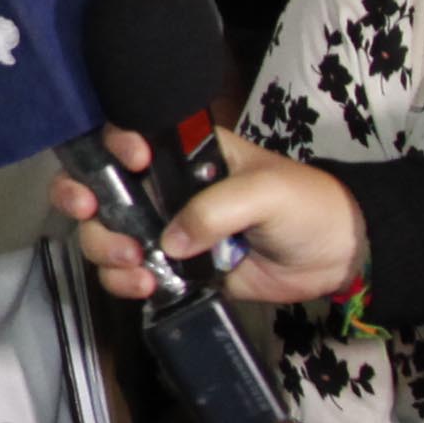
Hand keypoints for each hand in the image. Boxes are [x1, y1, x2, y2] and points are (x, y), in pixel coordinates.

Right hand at [60, 135, 362, 306]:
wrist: (337, 255)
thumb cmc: (306, 205)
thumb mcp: (264, 192)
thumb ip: (215, 209)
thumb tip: (169, 242)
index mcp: (185, 154)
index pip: (129, 137)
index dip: (114, 145)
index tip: (132, 163)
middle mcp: (165, 188)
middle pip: (100, 190)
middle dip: (86, 205)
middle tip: (96, 220)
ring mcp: (167, 229)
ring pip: (107, 235)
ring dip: (106, 250)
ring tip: (138, 266)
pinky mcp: (175, 269)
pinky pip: (131, 273)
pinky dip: (126, 281)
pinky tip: (146, 285)